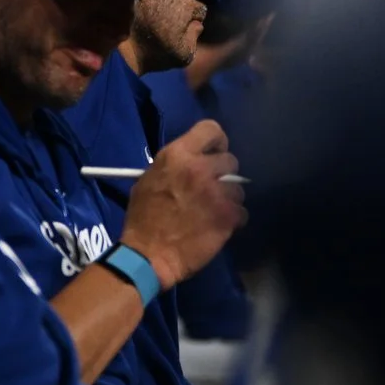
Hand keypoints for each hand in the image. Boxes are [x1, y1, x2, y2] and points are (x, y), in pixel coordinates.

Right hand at [119, 119, 245, 285]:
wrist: (149, 255)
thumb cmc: (143, 218)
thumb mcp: (148, 180)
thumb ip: (174, 165)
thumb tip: (192, 161)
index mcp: (177, 155)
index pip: (211, 129)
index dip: (215, 143)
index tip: (211, 155)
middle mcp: (200, 169)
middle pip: (230, 160)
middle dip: (222, 174)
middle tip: (210, 189)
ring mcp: (218, 193)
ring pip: (238, 187)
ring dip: (228, 198)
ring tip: (212, 211)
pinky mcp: (229, 215)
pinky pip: (242, 211)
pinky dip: (232, 219)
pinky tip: (216, 226)